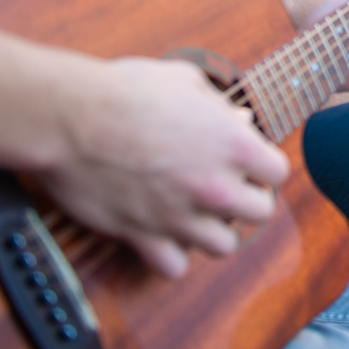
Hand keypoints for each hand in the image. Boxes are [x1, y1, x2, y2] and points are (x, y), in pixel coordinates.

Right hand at [36, 57, 289, 278]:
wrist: (69, 118)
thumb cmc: (123, 92)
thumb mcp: (184, 81)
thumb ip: (218, 106)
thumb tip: (238, 120)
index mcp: (233, 144)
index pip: (278, 173)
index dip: (263, 167)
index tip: (246, 163)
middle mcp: (215, 186)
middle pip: (260, 213)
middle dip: (246, 200)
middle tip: (224, 187)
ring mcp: (181, 216)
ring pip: (224, 246)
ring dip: (213, 230)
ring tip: (195, 212)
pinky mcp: (144, 236)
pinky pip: (175, 267)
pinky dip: (171, 255)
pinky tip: (162, 233)